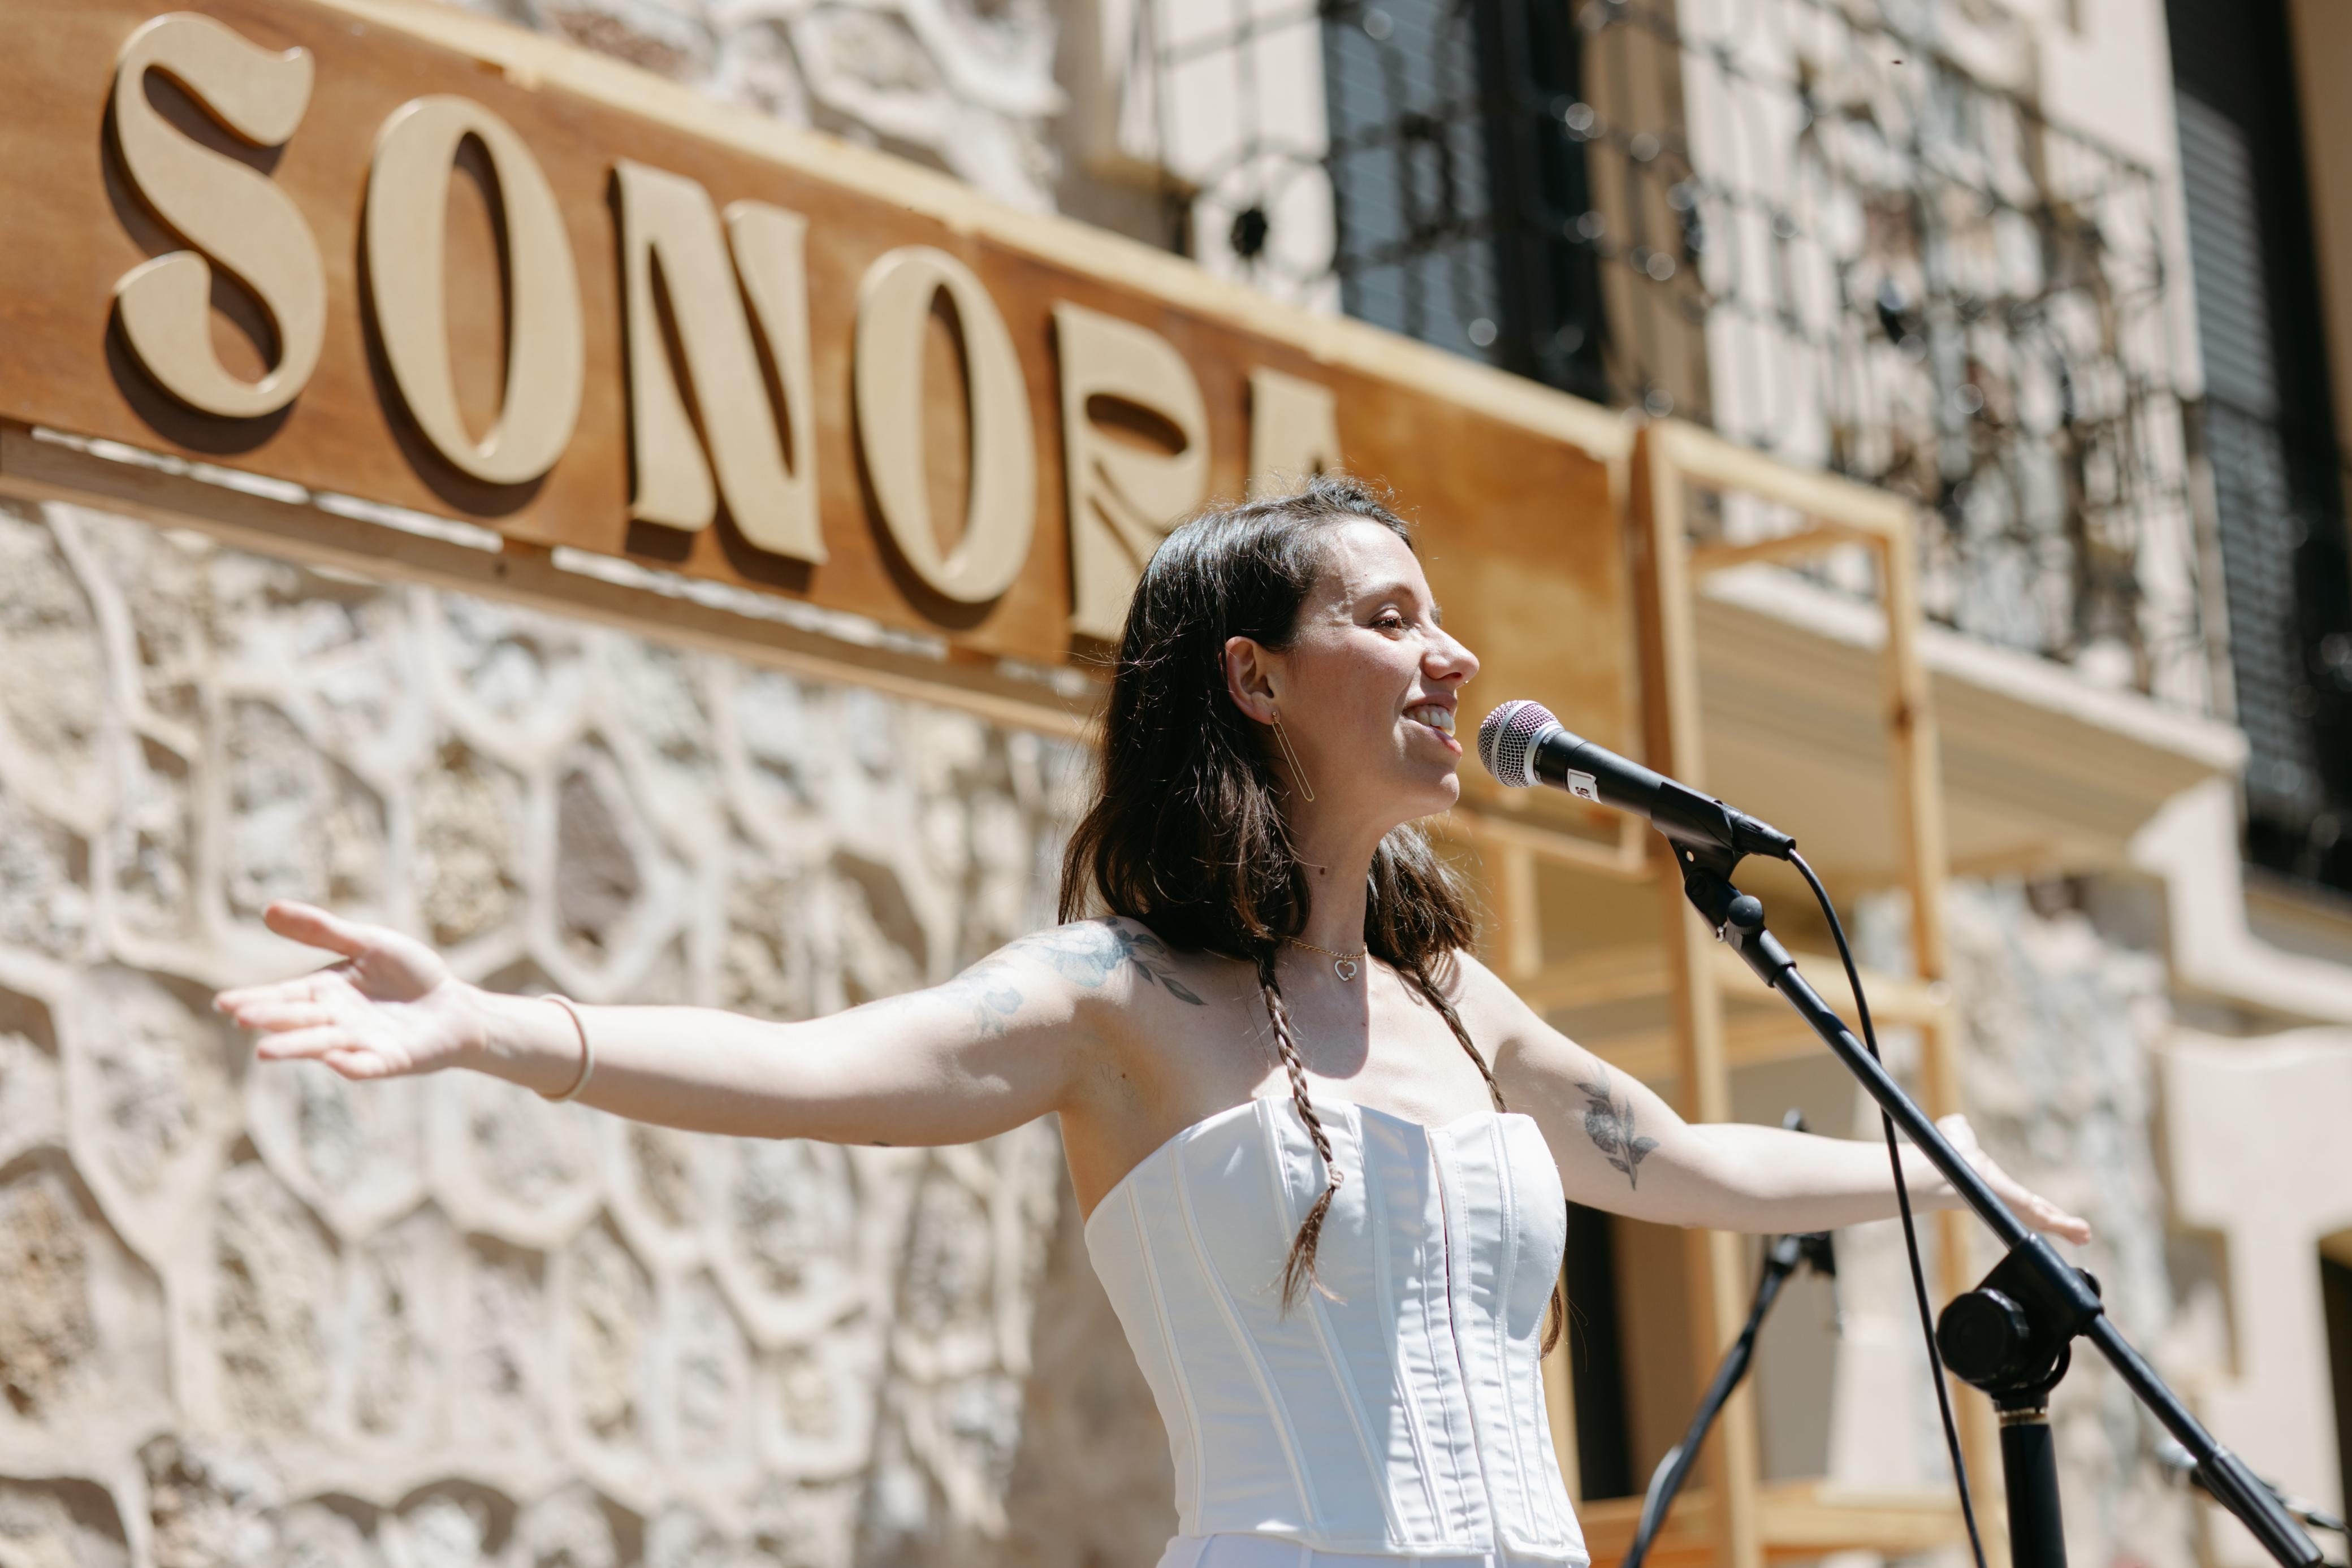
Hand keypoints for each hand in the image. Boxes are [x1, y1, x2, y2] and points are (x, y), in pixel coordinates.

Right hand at [214, 902, 483, 1080]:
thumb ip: (322, 930)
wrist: (454, 1004)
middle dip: (271, 1020)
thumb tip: (268, 909)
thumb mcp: (367, 943)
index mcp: (326, 992)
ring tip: (266, 1052)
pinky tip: (336, 1060)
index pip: (284, 996)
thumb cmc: (410, 974)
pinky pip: (367, 1065)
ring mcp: (361, 1043)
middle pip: (298, 1019)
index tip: (225, 1003)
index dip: (256, 999)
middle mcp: (336, 1020)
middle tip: (241, 1019)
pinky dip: (352, 1064)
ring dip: (297, 1047)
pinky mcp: (389, 1060)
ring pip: (324, 1045)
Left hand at [1937, 1113, 2091, 1244]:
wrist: (1944, 1167)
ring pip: (2045, 1219)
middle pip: (2038, 1213)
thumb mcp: (1959, 1135)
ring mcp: (2015, 1207)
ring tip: (2085, 1235)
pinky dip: (2067, 1227)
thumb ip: (1960, 1131)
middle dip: (2057, 1222)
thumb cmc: (1946, 1152)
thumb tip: (1957, 1124)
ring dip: (2066, 1227)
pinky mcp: (2022, 1209)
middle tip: (2077, 1233)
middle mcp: (2005, 1201)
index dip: (2035, 1205)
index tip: (2047, 1211)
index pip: (2020, 1199)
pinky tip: (2083, 1233)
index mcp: (1994, 1186)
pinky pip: (2048, 1220)